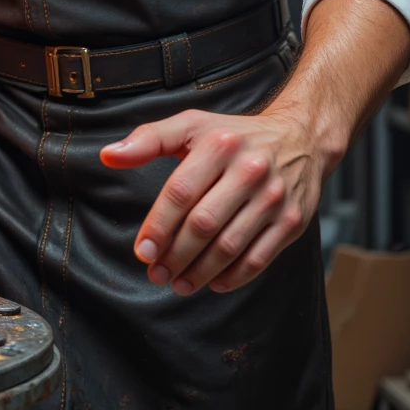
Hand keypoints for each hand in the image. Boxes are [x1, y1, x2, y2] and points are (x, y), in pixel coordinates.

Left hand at [100, 107, 323, 294]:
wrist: (301, 137)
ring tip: (179, 283)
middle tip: (157, 274)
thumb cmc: (234, 135)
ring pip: (230, 246)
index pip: (181, 192)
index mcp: (219, 144)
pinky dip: (234, 277)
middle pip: (204, 224)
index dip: (158, 226)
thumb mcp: (192, 126)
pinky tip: (214, 283)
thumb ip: (149, 139)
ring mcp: (274, 197)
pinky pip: (259, 258)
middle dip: (176, 256)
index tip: (143, 252)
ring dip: (200, 272)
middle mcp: (250, 169)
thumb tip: (108, 156)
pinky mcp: (293, 220)